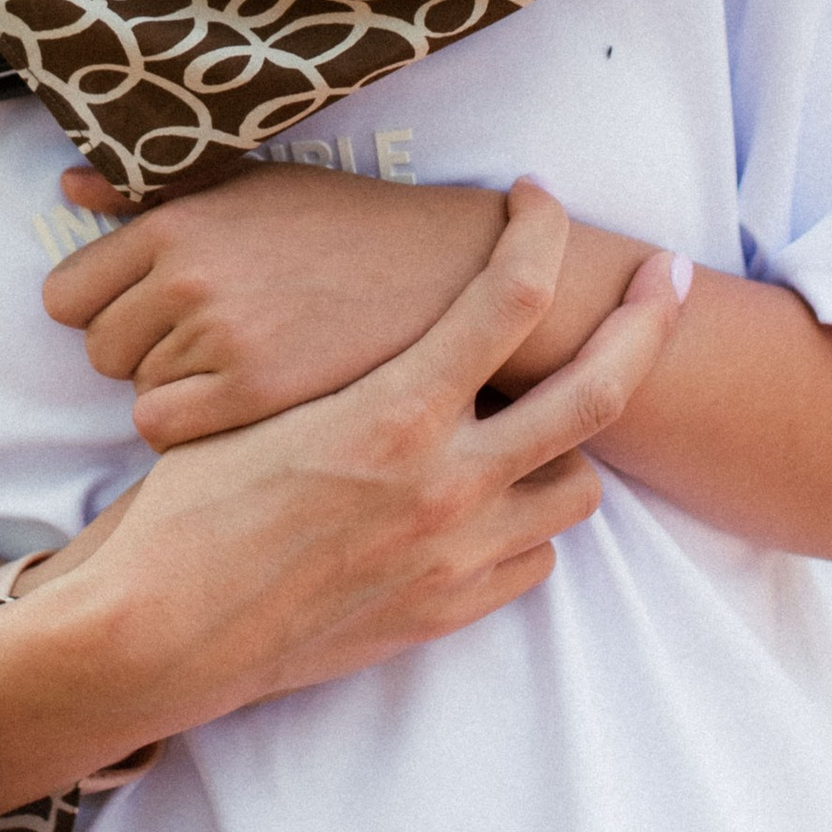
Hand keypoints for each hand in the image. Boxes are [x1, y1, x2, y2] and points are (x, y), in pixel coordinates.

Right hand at [0, 186, 689, 818]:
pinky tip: (488, 496)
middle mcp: (446, 482)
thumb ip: (356, 373)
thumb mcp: (264, 408)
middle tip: (669, 279)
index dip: (540, 234)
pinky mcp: (447, 613)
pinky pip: (533, 559)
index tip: (540, 199)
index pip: (509, 299)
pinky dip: (525, 521)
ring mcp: (457, 555)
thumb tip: (401, 329)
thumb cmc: (190, 507)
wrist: (162, 632)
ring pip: (579, 486)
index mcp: (395, 411)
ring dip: (568, 441)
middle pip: (597, 391)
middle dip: (647, 324)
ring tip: (539, 411)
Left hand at [44, 164, 509, 444]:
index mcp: (172, 223)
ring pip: (138, 394)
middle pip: (99, 351)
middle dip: (139, 350)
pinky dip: (195, 425)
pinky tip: (245, 400)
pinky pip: (167, 432)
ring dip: (177, 388)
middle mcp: (185, 278)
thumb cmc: (340, 224)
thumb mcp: (244, 185)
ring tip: (242, 359)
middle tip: (208, 337)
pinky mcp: (254, 394)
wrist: (444, 270)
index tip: (148, 310)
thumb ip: (145, 195)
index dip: (101, 308)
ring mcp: (220, 339)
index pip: (65, 296)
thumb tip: (68, 189)